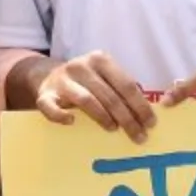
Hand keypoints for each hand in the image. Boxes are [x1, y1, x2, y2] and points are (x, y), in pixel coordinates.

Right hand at [34, 50, 156, 140]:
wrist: (49, 77)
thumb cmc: (86, 82)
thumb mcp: (105, 77)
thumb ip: (121, 89)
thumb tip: (146, 115)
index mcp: (100, 60)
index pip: (126, 85)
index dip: (140, 106)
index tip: (150, 124)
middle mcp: (81, 66)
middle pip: (110, 95)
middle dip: (127, 118)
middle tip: (138, 136)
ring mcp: (61, 80)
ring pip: (87, 100)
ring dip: (103, 117)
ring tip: (114, 130)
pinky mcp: (44, 94)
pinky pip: (51, 107)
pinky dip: (61, 116)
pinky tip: (72, 122)